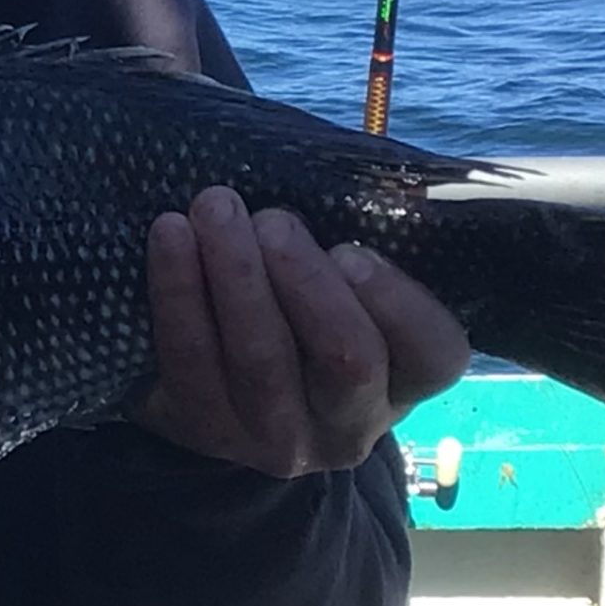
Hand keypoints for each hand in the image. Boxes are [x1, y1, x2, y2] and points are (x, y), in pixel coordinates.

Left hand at [136, 187, 470, 477]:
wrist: (222, 393)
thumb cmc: (303, 312)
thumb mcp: (348, 292)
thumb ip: (354, 245)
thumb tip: (338, 169)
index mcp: (404, 380)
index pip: (434, 352)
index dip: (397, 301)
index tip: (349, 249)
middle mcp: (350, 422)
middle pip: (346, 358)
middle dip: (305, 280)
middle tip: (272, 220)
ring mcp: (278, 436)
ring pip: (261, 358)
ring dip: (236, 274)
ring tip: (215, 209)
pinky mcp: (205, 428)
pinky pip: (189, 359)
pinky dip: (178, 291)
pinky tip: (170, 234)